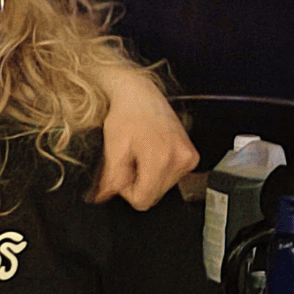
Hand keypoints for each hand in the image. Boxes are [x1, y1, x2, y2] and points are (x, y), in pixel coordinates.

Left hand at [92, 67, 196, 208]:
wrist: (140, 93)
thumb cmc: (126, 114)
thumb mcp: (113, 148)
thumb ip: (110, 179)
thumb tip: (102, 199)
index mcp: (162, 159)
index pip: (143, 200)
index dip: (126, 191)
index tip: (122, 173)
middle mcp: (181, 160)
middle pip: (154, 196)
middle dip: (137, 183)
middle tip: (130, 159)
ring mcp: (189, 158)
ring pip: (162, 188)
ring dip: (147, 177)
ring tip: (141, 153)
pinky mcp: (191, 156)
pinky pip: (171, 177)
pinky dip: (158, 170)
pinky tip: (151, 152)